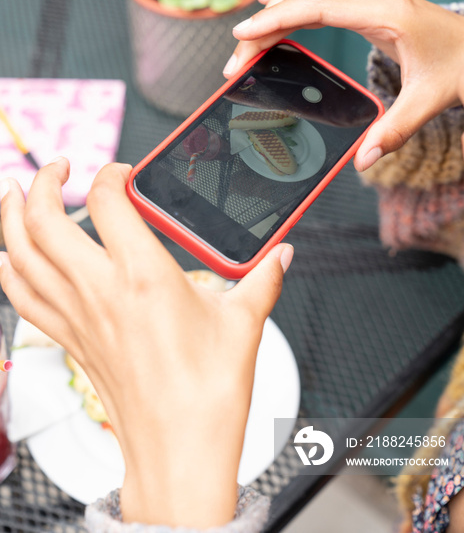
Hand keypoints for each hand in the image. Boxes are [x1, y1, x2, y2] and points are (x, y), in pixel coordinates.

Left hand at [0, 159, 292, 527]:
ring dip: (11, 216)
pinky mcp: (70, 341)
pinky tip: (13, 255)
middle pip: (44, 220)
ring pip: (19, 254)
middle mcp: (100, 291)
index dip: (111, 174)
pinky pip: (21, 297)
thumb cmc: (208, 394)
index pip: (107, 201)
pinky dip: (10, 268)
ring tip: (16, 191)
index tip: (124, 172)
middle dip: (44, 181)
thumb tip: (281, 255)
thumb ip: (262, 278)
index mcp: (143, 276)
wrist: (179, 452)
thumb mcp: (245, 324)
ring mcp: (77, 317)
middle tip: (58, 166)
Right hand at [223, 0, 463, 170]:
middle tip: (239, 56)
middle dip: (264, 21)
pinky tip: (277, 1)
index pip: (315, 7)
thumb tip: (364, 159)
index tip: (242, 33)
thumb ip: (395, 130)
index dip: (274, 18)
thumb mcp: (429, 100)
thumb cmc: (459, 65)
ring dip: (276, 3)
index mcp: (383, 12)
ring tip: (248, 31)